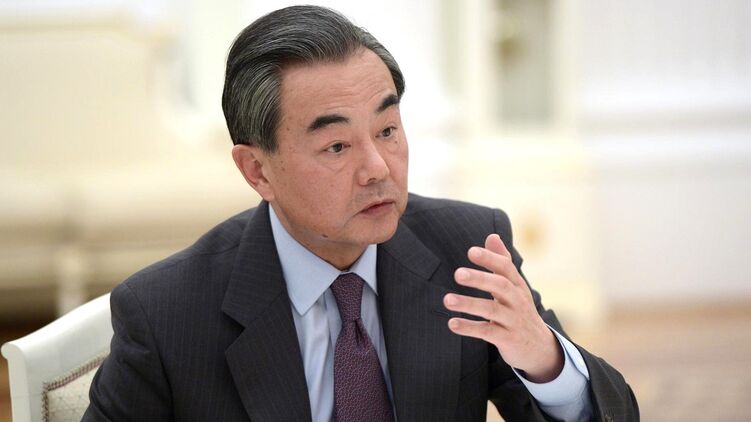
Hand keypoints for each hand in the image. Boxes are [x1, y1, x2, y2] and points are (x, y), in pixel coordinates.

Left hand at [443, 234, 563, 382]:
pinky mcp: (508, 339)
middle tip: (457, 274)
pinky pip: (488, 332)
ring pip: (492, 311)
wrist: (539, 347)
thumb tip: (492, 236)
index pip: (506, 268)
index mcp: (517, 285)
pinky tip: (452, 323)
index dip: (490, 258)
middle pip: (501, 286)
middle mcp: (518, 301)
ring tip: (447, 300)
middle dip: (480, 279)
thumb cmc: (520, 310)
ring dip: (469, 304)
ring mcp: (514, 321)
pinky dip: (470, 328)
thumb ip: (502, 262)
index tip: (471, 251)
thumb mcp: (515, 286)